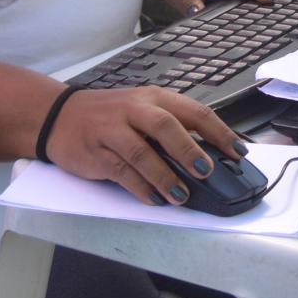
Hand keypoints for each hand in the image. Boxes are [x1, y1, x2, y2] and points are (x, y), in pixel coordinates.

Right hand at [44, 86, 246, 206]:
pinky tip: (154, 199)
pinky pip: (121, 171)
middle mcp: (135, 109)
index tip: (238, 150)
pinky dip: (140, 187)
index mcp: (154, 98)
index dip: (218, 131)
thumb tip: (209, 157)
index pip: (193, 110)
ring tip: (181, 195)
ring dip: (164, 176)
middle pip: (166, 126)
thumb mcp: (143, 111)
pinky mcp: (96, 152)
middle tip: (208, 171)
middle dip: (189, 150)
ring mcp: (113, 130)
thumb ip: (171, 129)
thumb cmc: (110, 115)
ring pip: (142, 152)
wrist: (59, 115)